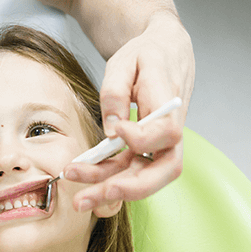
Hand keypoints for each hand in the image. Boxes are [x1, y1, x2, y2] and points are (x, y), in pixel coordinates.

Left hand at [66, 13, 193, 209]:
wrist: (164, 52)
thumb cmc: (146, 55)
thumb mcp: (125, 62)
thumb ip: (116, 93)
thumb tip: (112, 130)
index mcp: (171, 103)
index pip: (166, 133)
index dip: (142, 138)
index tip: (118, 130)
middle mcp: (171, 130)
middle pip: (162, 170)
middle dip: (127, 188)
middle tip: (93, 196)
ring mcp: (160, 143)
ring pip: (144, 177)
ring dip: (110, 189)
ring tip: (79, 199)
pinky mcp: (146, 149)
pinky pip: (130, 169)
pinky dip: (107, 178)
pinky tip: (83, 181)